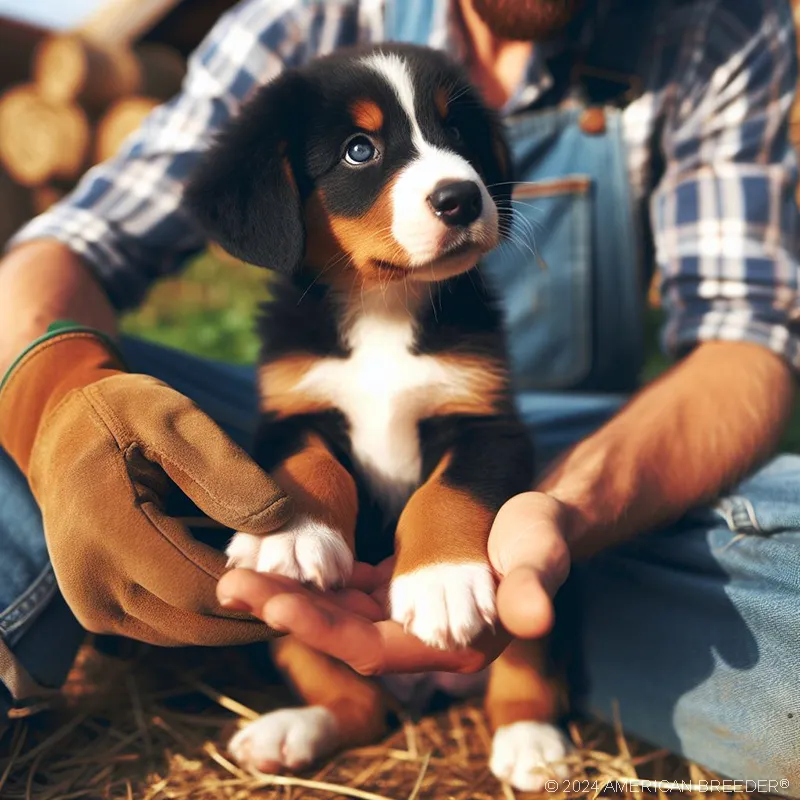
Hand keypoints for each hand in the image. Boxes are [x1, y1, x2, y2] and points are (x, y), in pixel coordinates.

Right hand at [0, 327, 292, 645]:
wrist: (66, 433)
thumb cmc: (124, 415)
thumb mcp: (174, 420)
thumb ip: (224, 470)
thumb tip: (278, 522)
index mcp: (105, 527)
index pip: (195, 584)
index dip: (257, 589)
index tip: (310, 583)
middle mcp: (91, 580)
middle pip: (194, 620)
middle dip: (258, 611)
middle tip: (316, 599)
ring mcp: (94, 603)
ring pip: (184, 631)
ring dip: (239, 619)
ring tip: (294, 595)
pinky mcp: (104, 610)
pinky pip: (169, 624)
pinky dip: (213, 613)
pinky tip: (254, 589)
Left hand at [217, 492, 570, 674]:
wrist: (537, 520)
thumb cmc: (542, 533)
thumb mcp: (540, 551)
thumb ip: (534, 583)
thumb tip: (534, 616)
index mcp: (448, 643)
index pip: (372, 648)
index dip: (323, 629)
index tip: (276, 602)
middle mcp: (419, 640)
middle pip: (340, 634)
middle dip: (286, 611)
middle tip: (232, 584)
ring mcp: (402, 615)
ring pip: (334, 612)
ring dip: (289, 594)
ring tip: (238, 573)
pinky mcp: (394, 591)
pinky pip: (343, 591)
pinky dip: (312, 578)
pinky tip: (279, 558)